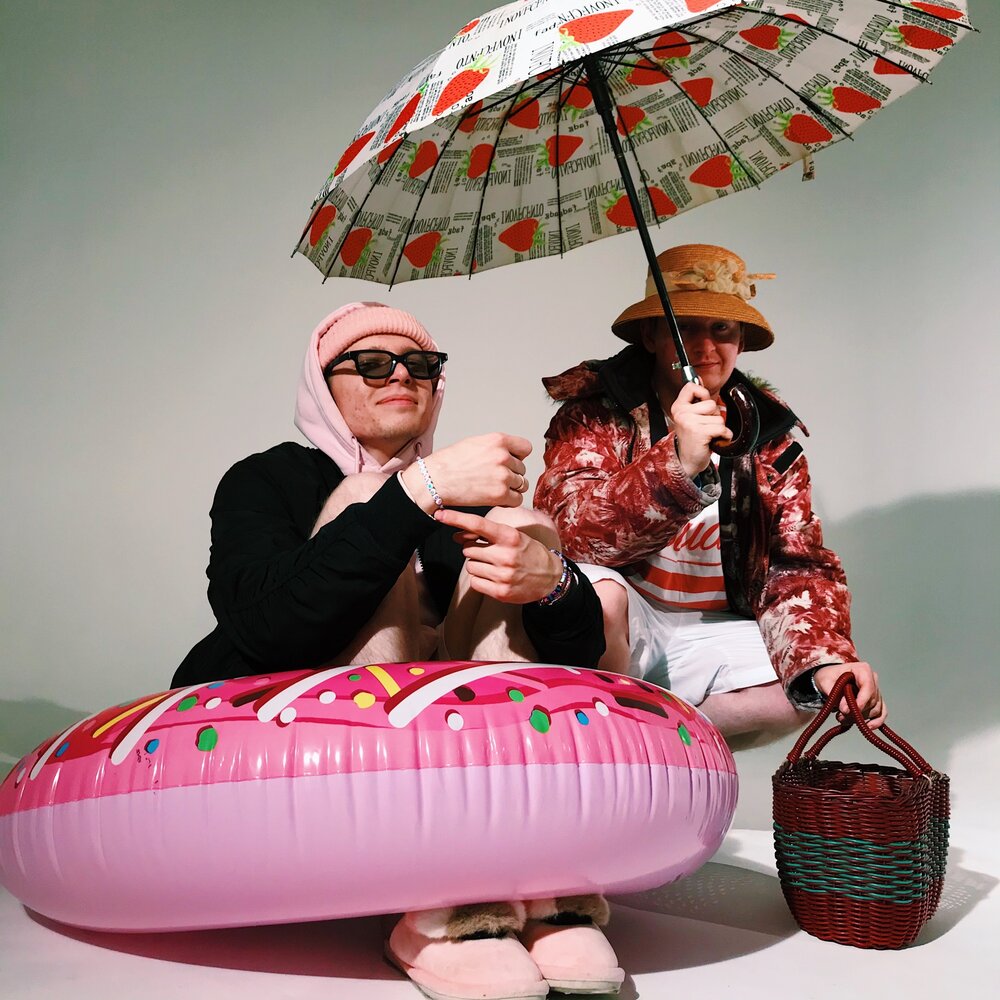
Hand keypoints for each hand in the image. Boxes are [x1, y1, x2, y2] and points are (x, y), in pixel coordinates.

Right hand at [400, 433, 530, 513]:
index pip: (526, 448)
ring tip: (494, 488)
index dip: (518, 456)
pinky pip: (517, 500)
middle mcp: (503, 456)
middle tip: (493, 478)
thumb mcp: (475, 443)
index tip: (510, 462)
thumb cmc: (449, 462)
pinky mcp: (500, 495)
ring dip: (511, 488)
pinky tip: (495, 498)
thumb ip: (496, 447)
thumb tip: (511, 454)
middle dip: (511, 474)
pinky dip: (509, 502)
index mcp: (498, 440)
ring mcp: (503, 476)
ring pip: (521, 484)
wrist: (435, 480)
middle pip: (522, 468)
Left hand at [434, 509, 562, 604]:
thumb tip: (457, 536)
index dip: (457, 519)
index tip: (440, 514)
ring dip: (477, 565)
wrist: (550, 578)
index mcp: (510, 537)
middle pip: (468, 549)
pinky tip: (493, 577)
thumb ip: (487, 535)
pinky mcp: (500, 592)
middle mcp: (505, 555)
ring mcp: (503, 575)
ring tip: (494, 565)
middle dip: (473, 550)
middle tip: (488, 552)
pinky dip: (479, 579)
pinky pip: (474, 582)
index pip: (478, 525)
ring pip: (470, 566)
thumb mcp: (513, 537)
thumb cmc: (529, 553)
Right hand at [670, 381, 731, 478]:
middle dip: (713, 416)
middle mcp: (681, 413)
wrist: (687, 461)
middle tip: (704, 426)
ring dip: (718, 428)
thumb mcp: (690, 416)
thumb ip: (696, 399)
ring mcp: (689, 423)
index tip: (701, 404)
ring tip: (708, 435)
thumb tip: (699, 378)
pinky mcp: (699, 433)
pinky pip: (721, 428)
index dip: (702, 393)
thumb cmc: (692, 438)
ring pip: (718, 418)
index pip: (691, 387)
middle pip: (711, 404)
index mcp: (678, 407)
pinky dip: (724, 436)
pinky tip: (714, 441)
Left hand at [813, 662, 886, 729]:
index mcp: (863, 670)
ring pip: (875, 709)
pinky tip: (868, 727)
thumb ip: (834, 694)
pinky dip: (876, 722)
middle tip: (839, 716)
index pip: (868, 687)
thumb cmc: (827, 676)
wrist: (828, 679)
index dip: (860, 701)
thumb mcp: (825, 682)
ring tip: (841, 718)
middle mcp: (873, 679)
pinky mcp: (876, 702)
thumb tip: (845, 709)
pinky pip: (882, 713)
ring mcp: (876, 691)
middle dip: (855, 711)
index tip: (847, 711)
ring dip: (859, 718)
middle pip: (871, 701)